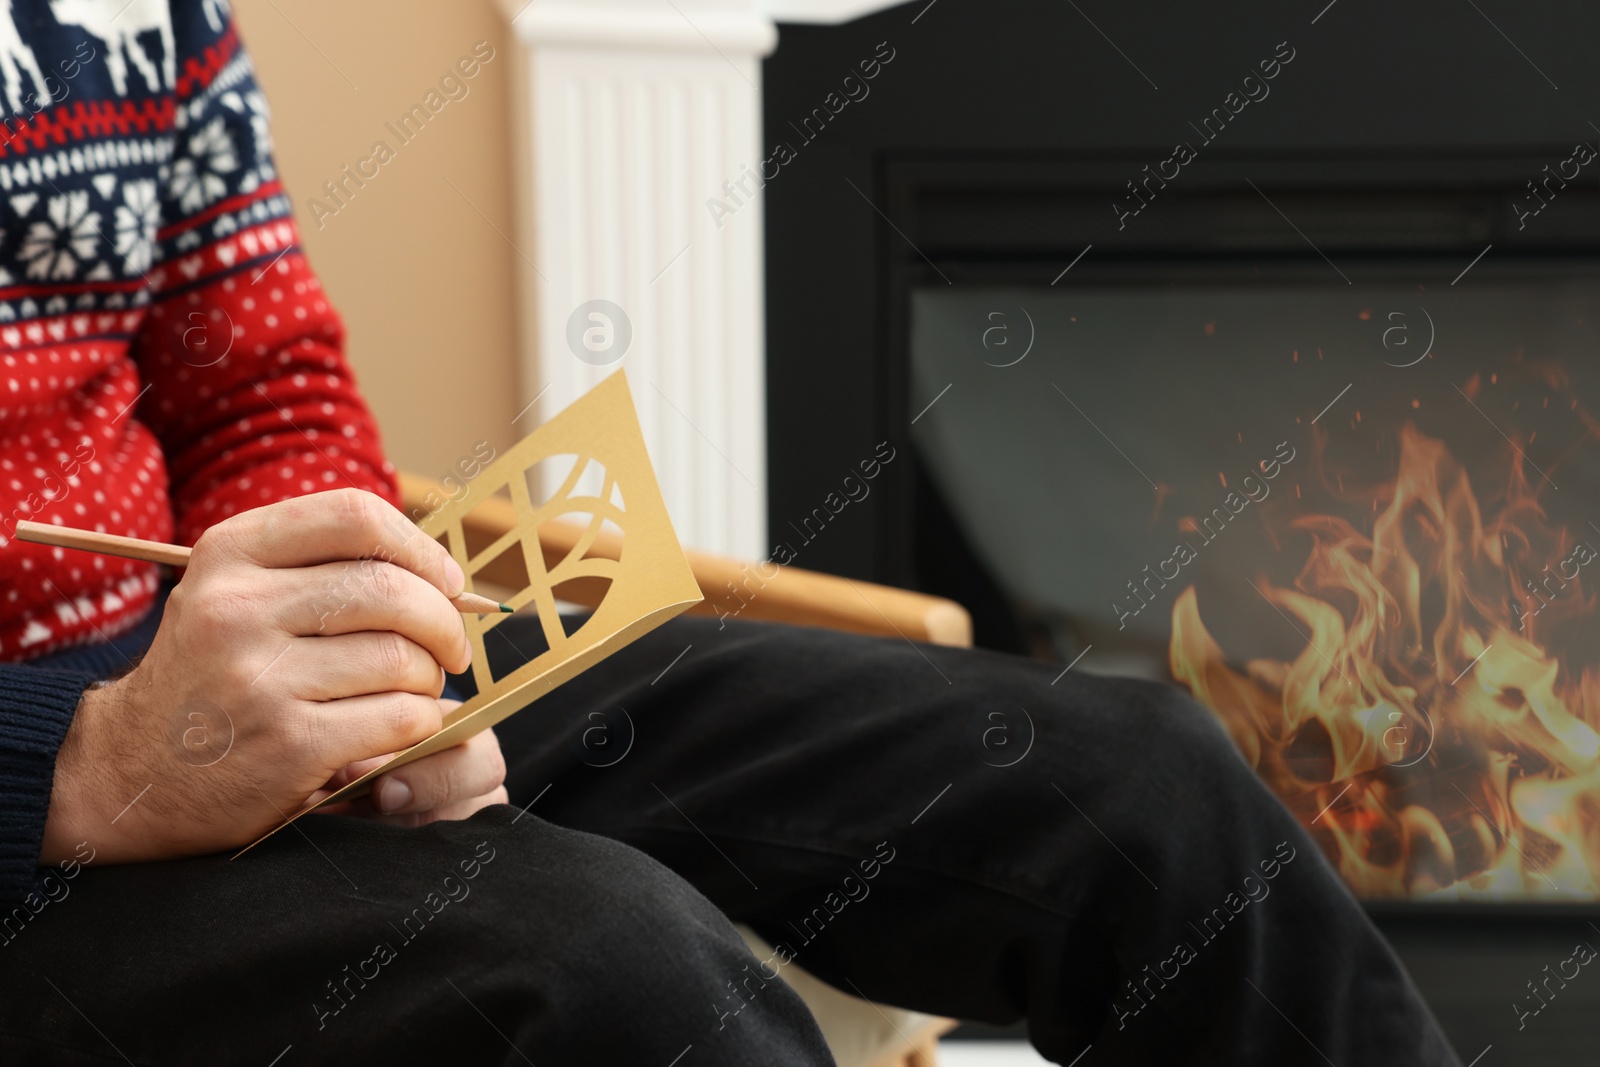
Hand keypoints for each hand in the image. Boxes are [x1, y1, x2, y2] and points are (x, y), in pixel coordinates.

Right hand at [41, 488, 472, 864]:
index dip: (421, 548)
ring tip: (415, 690)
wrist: (130, 772)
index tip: (448, 582)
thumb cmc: (212, 674)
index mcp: (229, 555)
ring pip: (403, 658)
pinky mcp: (290, 744)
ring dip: (431, 678)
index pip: (356, 516)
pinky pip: (401, 718)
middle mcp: (237, 609)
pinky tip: (401, 727)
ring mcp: (260, 679)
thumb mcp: (237, 596)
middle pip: (392, 591)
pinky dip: (422, 722)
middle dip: (444, 621)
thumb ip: (321, 568)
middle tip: (452, 650)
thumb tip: (443, 574)